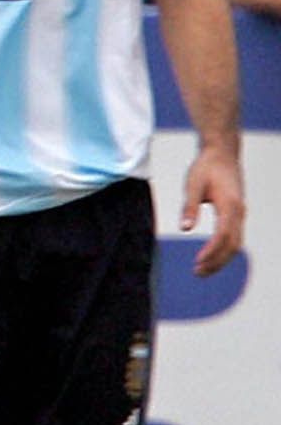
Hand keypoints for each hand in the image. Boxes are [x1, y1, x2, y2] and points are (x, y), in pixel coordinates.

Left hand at [183, 146, 245, 276]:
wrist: (222, 152)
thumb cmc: (206, 167)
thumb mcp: (193, 184)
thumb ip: (189, 206)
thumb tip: (184, 228)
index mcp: (230, 205)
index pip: (223, 236)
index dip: (211, 252)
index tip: (197, 262)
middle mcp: (239, 212)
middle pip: (232, 245)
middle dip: (216, 261)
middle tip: (197, 272)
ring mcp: (240, 213)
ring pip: (235, 243)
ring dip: (220, 258)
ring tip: (201, 269)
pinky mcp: (237, 213)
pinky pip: (234, 236)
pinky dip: (224, 249)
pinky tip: (211, 256)